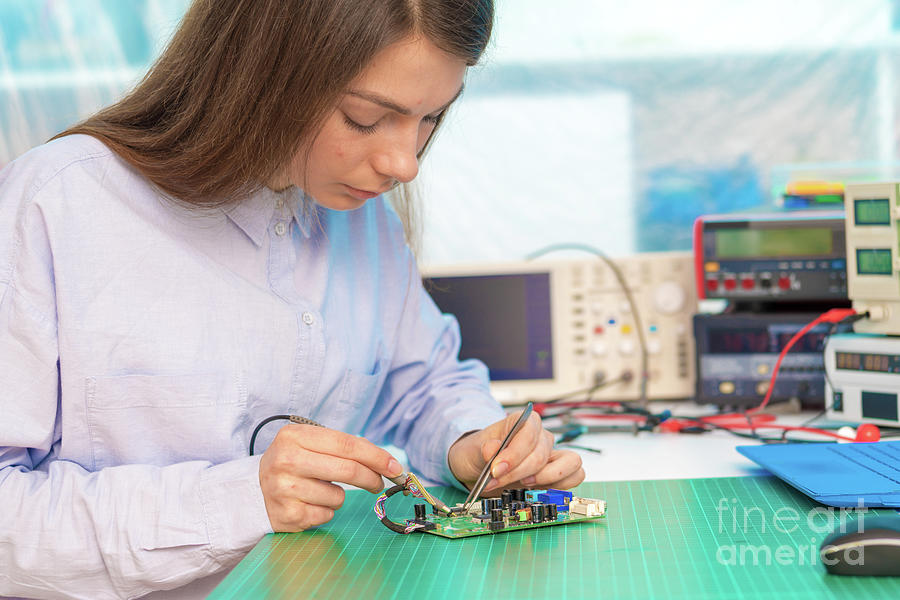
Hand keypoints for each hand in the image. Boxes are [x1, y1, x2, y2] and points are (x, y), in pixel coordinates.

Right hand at [258, 424, 403, 531]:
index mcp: (294, 436)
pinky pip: (326, 515)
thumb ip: (344, 449)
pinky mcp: (287, 515)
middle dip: (372, 478)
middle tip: (379, 484)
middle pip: (348, 470)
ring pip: (338, 496)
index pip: (347, 445)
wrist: (253, 491)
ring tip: (319, 490)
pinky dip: (325, 510)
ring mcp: (284, 489)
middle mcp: (286, 460)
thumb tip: (387, 463)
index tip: (395, 466)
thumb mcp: (310, 445)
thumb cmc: (293, 464)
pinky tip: (309, 503)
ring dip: (338, 496)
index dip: (376, 456)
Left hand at [447, 410, 584, 493]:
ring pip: (570, 462)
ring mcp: (552, 454)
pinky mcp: (558, 473)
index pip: (529, 434)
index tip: (496, 469)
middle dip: (518, 472)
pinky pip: (576, 476)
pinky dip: (560, 486)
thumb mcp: (473, 449)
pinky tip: (537, 490)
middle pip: (542, 454)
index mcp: (524, 421)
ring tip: (523, 484)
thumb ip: (482, 449)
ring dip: (547, 478)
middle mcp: (542, 436)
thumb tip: (492, 449)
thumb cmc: (479, 454)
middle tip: (497, 481)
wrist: (479, 468)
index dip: (514, 454)